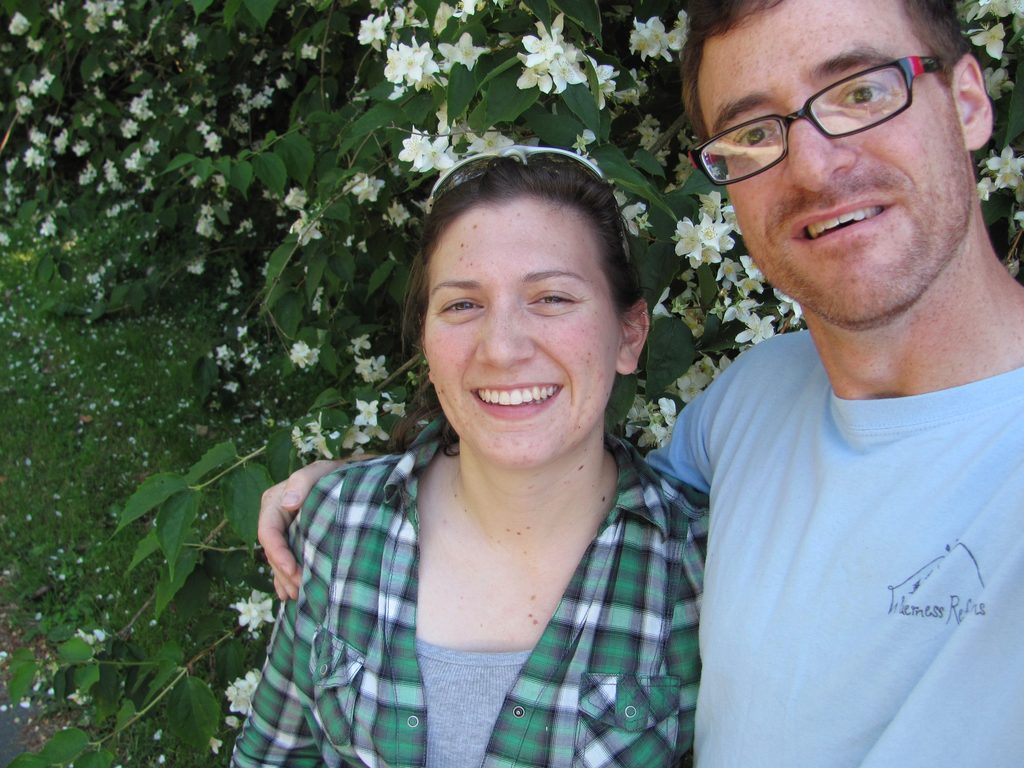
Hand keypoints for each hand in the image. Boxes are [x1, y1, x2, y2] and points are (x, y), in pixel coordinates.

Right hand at [259, 459, 343, 599]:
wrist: (350, 479)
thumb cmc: (334, 474)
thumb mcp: (320, 471)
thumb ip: (302, 481)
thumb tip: (288, 502)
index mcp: (274, 502)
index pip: (268, 532)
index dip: (277, 554)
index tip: (293, 571)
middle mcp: (275, 518)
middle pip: (272, 551)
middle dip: (284, 573)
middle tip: (301, 591)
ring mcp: (284, 531)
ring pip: (278, 560)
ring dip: (285, 580)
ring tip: (299, 597)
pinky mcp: (294, 540)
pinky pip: (285, 563)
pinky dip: (286, 580)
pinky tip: (289, 596)